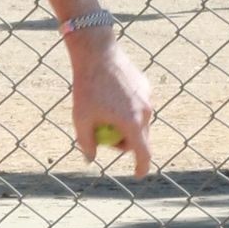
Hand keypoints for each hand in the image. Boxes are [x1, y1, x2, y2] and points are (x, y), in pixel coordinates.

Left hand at [69, 37, 153, 177]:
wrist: (97, 53)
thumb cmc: (86, 87)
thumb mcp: (80, 118)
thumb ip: (85, 142)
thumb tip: (90, 158)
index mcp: (132, 122)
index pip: (143, 153)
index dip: (141, 166)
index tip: (138, 174)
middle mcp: (145, 111)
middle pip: (140, 138)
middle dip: (124, 143)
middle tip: (102, 135)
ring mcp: (148, 97)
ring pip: (139, 121)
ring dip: (125, 124)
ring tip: (102, 111)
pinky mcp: (146, 85)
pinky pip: (138, 104)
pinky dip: (127, 107)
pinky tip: (110, 95)